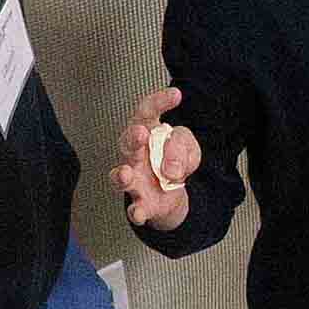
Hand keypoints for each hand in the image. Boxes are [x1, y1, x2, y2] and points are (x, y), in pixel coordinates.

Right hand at [113, 87, 198, 229]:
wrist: (171, 193)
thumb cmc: (172, 160)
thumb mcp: (187, 147)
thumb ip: (182, 147)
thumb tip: (172, 166)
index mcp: (146, 133)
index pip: (147, 112)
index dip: (158, 102)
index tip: (176, 95)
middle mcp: (134, 154)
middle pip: (128, 143)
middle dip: (133, 138)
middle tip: (141, 134)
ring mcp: (134, 179)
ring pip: (121, 176)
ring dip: (122, 175)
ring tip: (127, 174)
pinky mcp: (140, 203)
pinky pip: (135, 208)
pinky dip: (136, 212)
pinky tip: (139, 213)